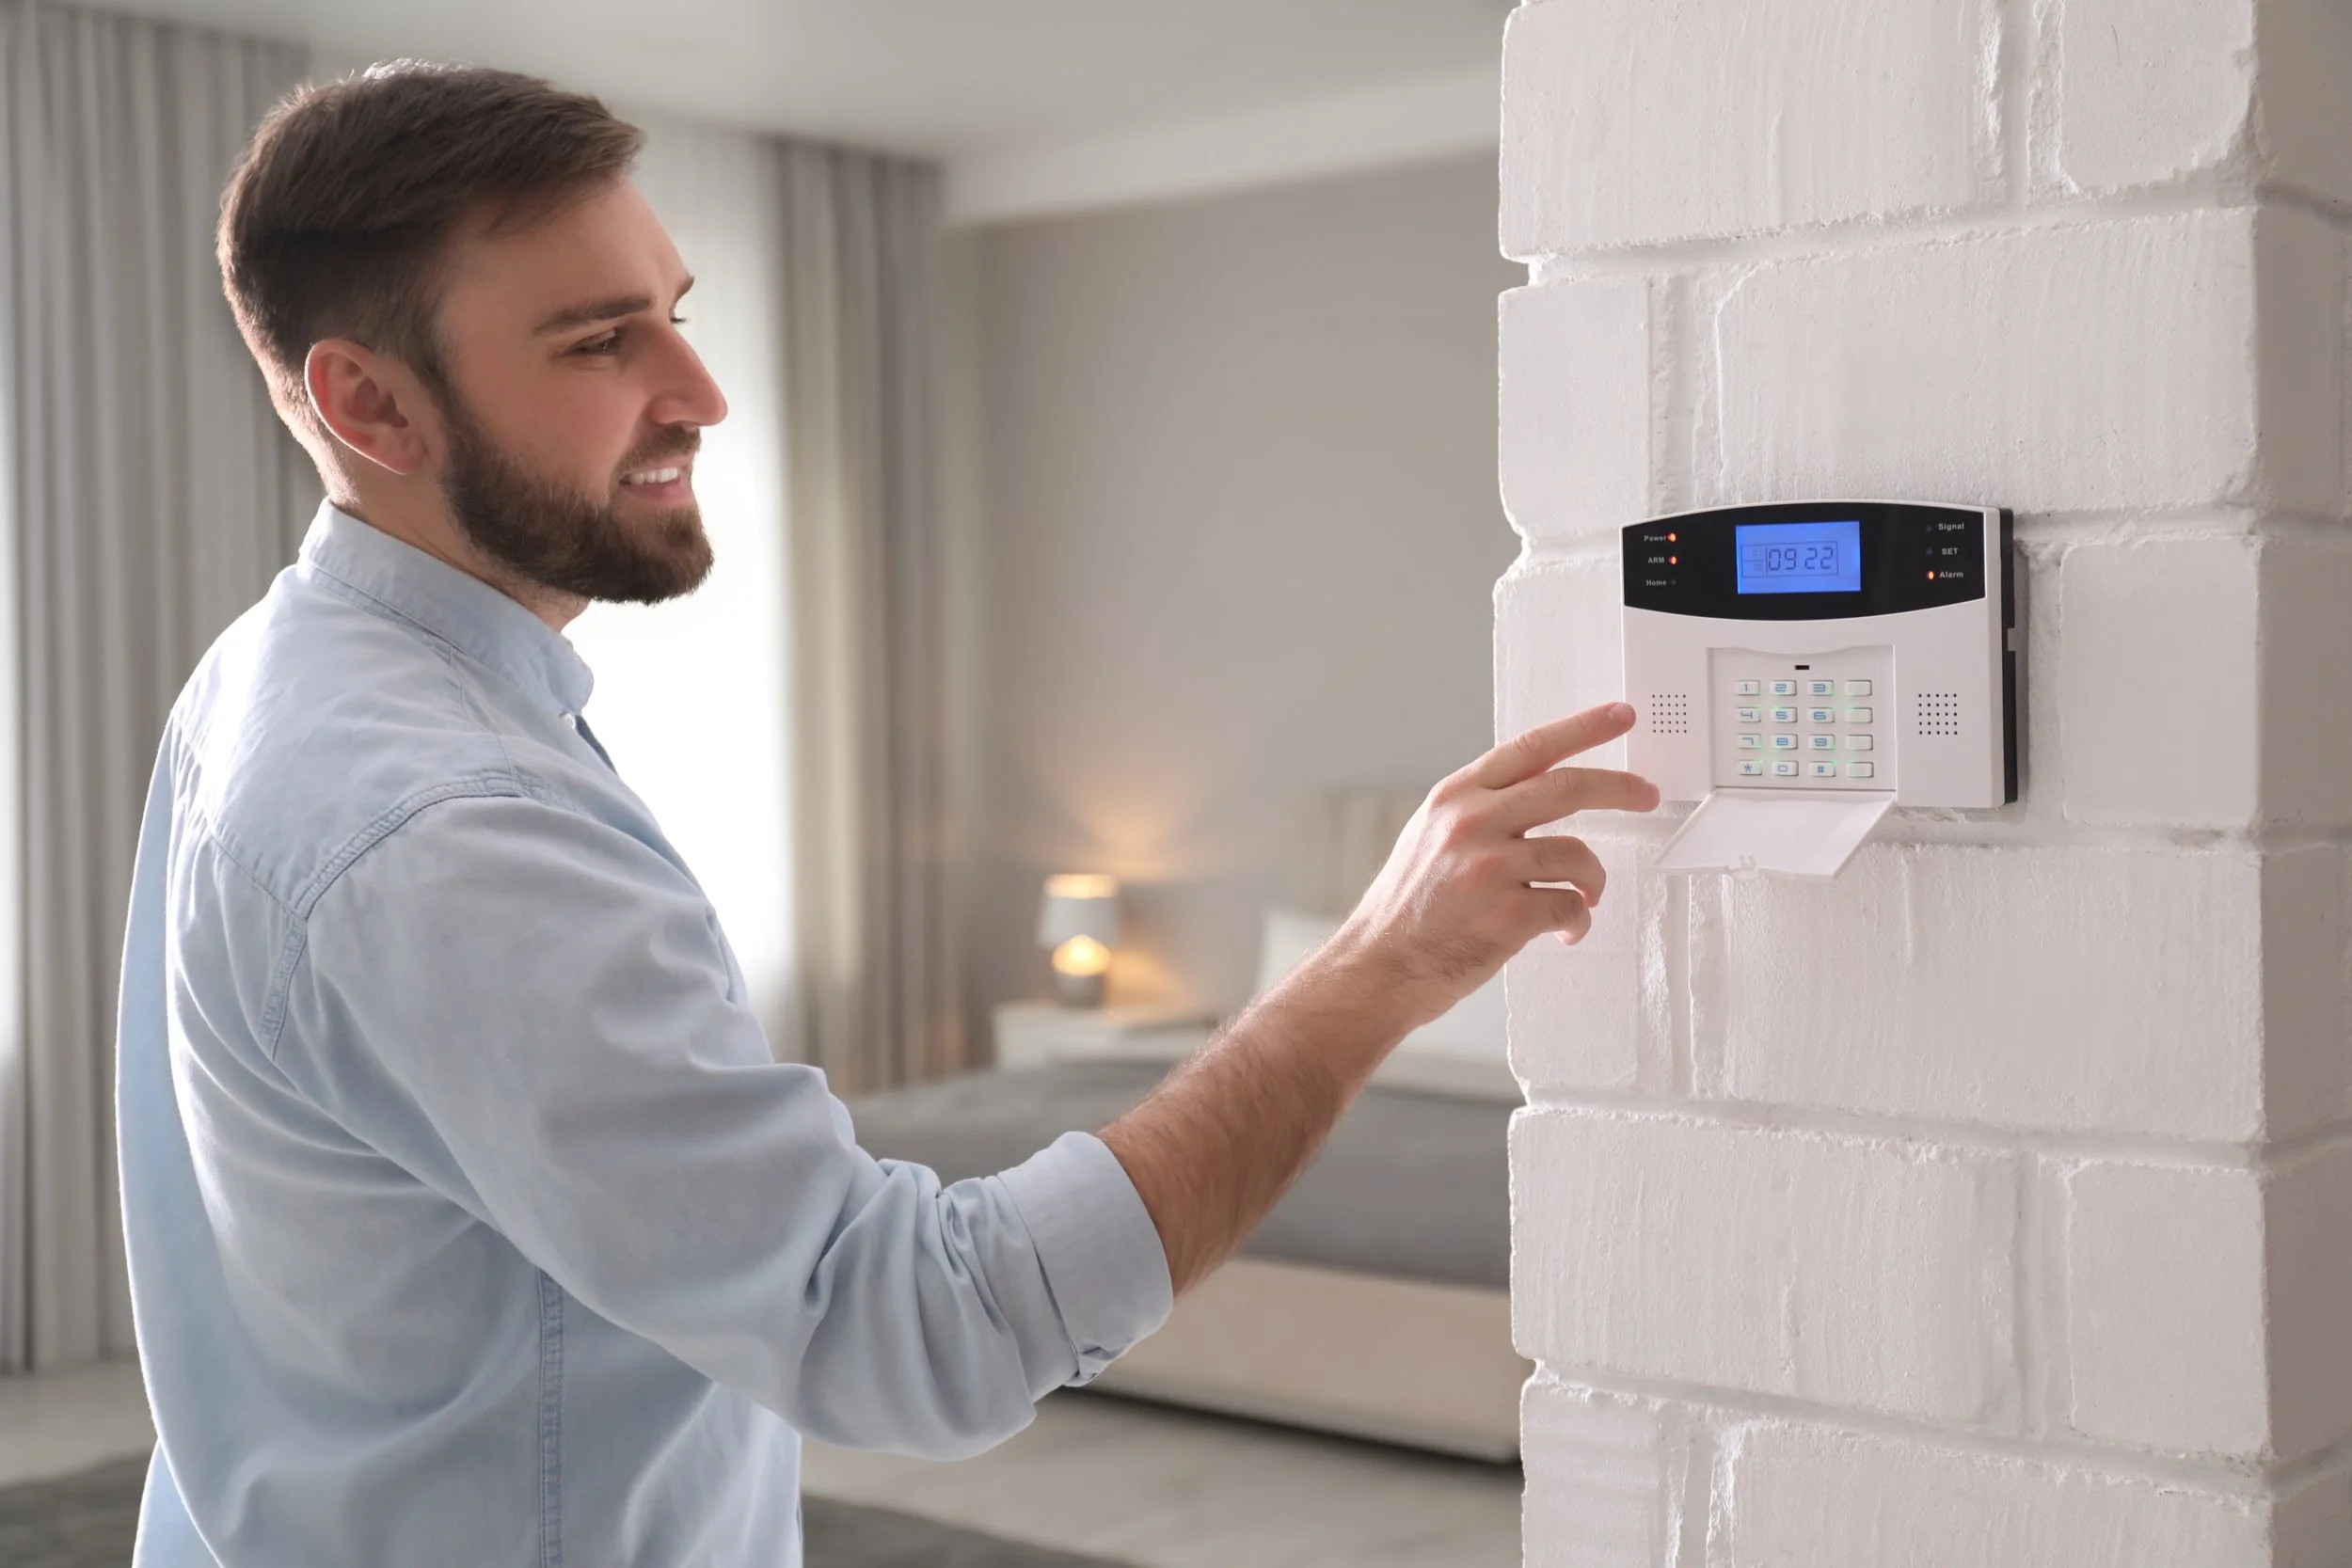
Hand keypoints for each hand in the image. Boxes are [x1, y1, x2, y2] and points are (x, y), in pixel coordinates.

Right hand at [1325, 701, 1659, 1031]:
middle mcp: (1471, 823)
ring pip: (1577, 853)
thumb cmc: (1408, 910)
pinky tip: (1564, 931)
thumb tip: (1535, 792)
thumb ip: (1478, 810)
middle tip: (1646, 794)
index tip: (1620, 715)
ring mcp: (1490, 868)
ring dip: (1593, 878)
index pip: (1530, 747)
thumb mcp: (1430, 836)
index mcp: (1455, 798)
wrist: (1379, 967)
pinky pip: (1571, 905)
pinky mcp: (1508, 914)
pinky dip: (1578, 920)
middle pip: (1567, 787)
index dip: (1583, 728)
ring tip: (1586, 896)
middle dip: (1619, 788)